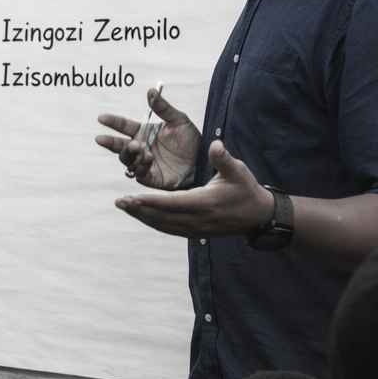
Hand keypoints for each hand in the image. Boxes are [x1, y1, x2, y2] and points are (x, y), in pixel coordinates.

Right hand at [96, 87, 201, 189]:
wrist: (203, 162)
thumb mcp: (180, 121)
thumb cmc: (191, 141)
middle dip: (109, 142)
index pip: (123, 126)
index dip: (112, 122)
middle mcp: (141, 148)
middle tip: (102, 139)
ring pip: (126, 159)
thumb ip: (164, 108)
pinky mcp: (150, 177)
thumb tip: (150, 91)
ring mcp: (143, 163)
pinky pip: (139, 173)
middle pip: (119, 145)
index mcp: (144, 132)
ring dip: (129, 153)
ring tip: (138, 147)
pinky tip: (148, 158)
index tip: (101, 118)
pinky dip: (140, 165)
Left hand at [114, 140, 274, 239]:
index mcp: (206, 203)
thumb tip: (215, 144)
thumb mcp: (238, 171)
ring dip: (143, 217)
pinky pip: (169, 229)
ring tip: (124, 206)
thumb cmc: (246, 189)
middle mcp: (198, 220)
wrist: (258, 216)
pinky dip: (153, 222)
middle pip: (163, 217)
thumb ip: (223, 158)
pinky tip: (140, 214)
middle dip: (140, 210)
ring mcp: (196, 229)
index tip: (132, 197)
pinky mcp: (195, 233)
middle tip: (119, 202)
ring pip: (163, 225)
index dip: (151, 202)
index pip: (173, 203)